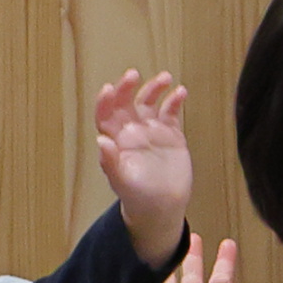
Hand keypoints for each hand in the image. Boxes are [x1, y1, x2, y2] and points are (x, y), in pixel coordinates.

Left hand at [93, 69, 195, 254]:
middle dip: (127, 87)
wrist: (163, 207)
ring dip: (154, 88)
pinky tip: (181, 92)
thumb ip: (110, 162)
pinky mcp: (171, 134)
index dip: (105, 102)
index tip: (110, 89)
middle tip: (133, 74)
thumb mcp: (122, 182)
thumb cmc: (138, 198)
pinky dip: (175, 100)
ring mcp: (152, 131)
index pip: (106, 115)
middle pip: (126, 103)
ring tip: (165, 78)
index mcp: (116, 141)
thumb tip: (101, 140)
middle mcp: (131, 132)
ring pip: (150, 102)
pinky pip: (171, 112)